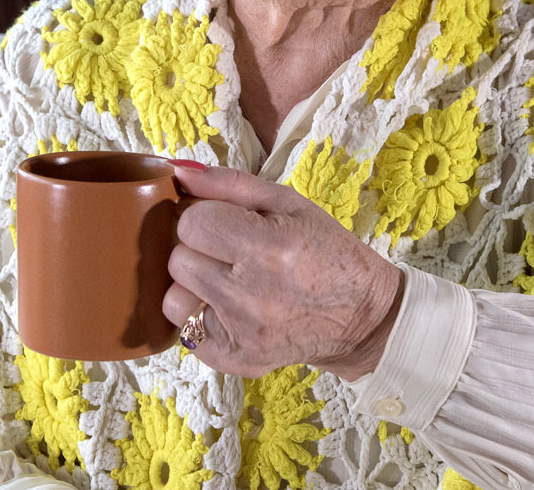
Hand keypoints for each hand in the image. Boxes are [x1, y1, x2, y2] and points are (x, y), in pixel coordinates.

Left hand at [162, 160, 403, 380]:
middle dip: (201, 250)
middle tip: (234, 253)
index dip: (207, 218)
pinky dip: (201, 317)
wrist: (360, 316)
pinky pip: (185, 332)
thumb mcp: (288, 203)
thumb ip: (229, 183)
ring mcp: (239, 334)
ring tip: (230, 283)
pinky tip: (232, 309)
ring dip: (195, 286)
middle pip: (178, 259)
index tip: (230, 224)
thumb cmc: (325, 250)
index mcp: (268, 248)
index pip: (191, 223)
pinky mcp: (233, 361)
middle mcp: (250, 295)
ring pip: (173, 298)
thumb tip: (176, 172)